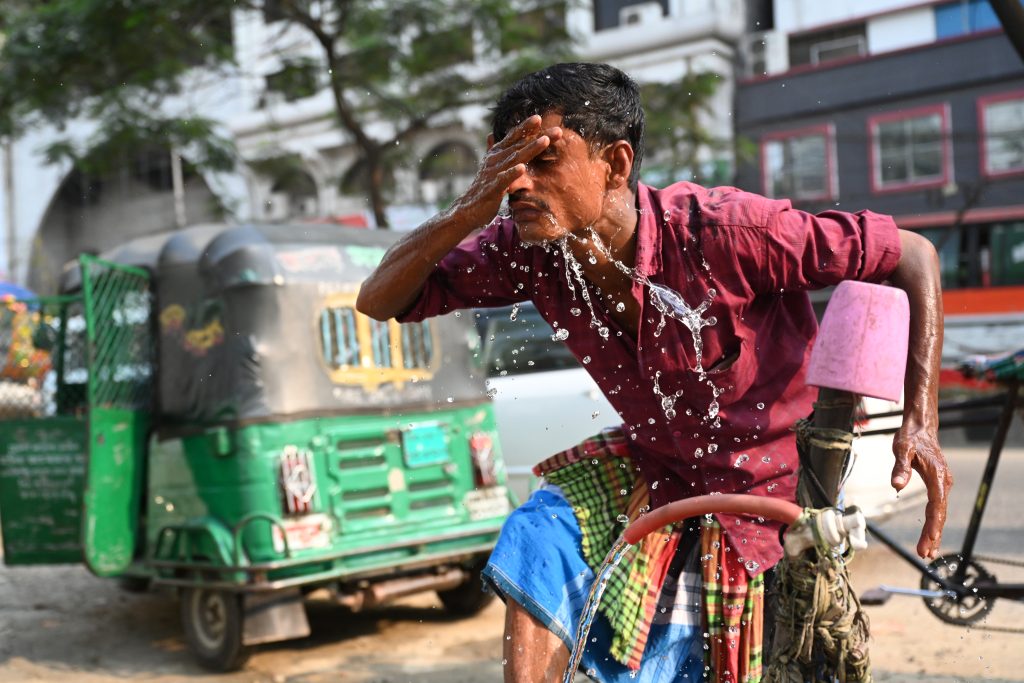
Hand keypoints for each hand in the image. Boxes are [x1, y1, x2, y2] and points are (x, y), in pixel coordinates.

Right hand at [451, 115, 561, 227]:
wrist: (467, 210)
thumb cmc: (482, 189)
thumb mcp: (489, 167)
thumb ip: (492, 150)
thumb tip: (491, 134)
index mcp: (496, 154)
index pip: (513, 137)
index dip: (525, 127)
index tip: (540, 117)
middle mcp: (495, 159)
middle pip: (520, 145)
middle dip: (538, 136)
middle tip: (558, 130)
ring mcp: (493, 173)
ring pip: (515, 158)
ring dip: (531, 149)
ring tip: (545, 141)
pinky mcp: (492, 188)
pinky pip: (504, 179)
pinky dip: (512, 173)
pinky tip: (522, 168)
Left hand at [891, 422, 952, 558]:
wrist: (921, 428)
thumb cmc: (911, 437)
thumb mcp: (902, 449)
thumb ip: (900, 467)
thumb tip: (896, 486)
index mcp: (937, 476)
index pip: (936, 505)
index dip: (933, 524)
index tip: (930, 540)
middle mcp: (944, 482)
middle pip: (940, 513)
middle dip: (933, 535)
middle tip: (925, 554)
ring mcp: (943, 484)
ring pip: (940, 512)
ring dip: (934, 532)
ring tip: (928, 552)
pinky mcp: (939, 485)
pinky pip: (937, 507)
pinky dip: (934, 522)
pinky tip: (930, 534)